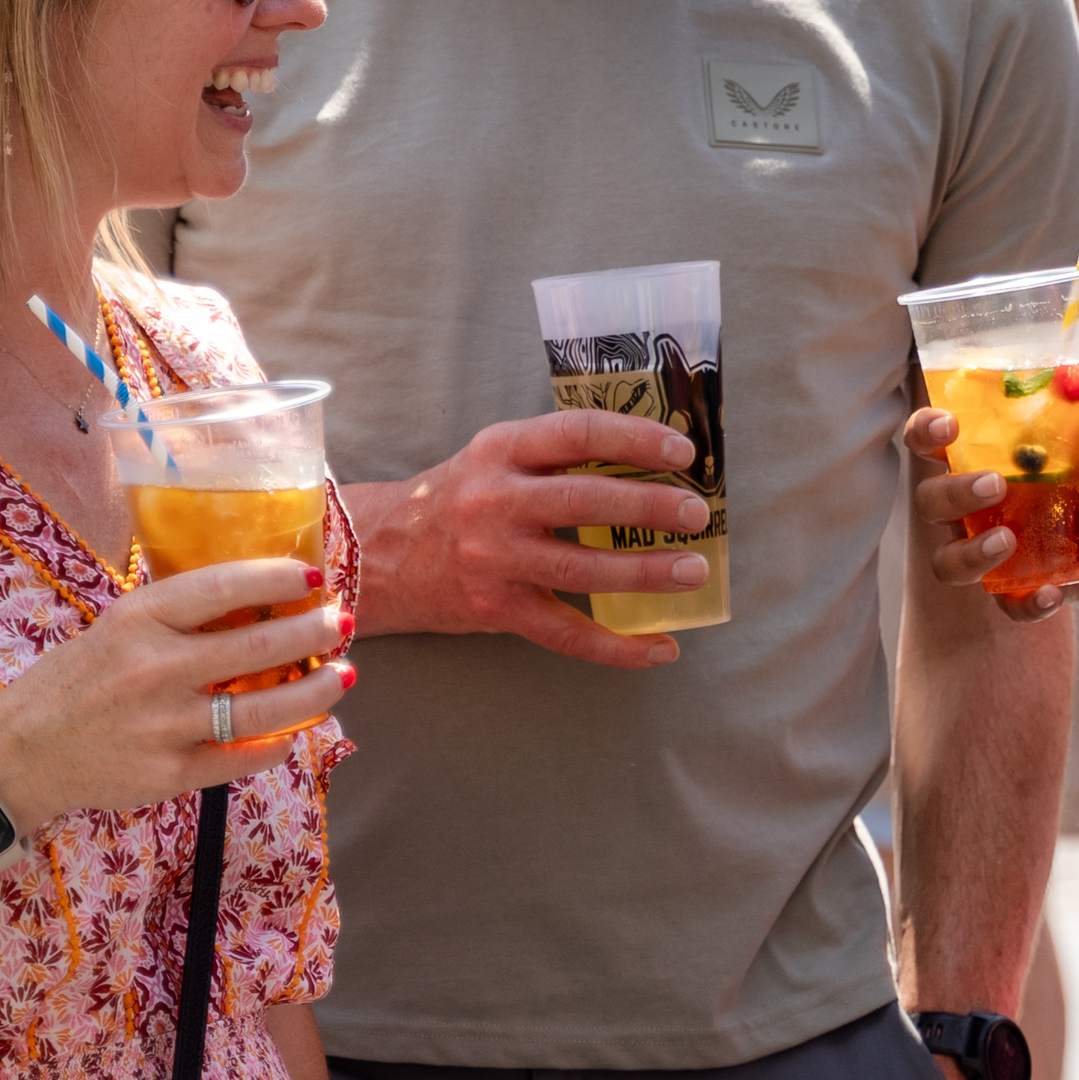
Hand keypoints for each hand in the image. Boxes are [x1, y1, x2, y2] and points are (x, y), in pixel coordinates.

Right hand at [0, 559, 350, 837]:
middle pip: (257, 648)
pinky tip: (294, 731)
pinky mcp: (168, 774)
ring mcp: (163, 726)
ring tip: (341, 675)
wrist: (19, 752)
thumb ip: (178, 614)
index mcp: (139, 620)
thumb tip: (258, 594)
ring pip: (262, 710)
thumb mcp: (118, 627)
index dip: (277, 577)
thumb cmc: (77, 679)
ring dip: (314, 692)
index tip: (312, 574)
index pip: (223, 587)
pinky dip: (277, 744)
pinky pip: (241, 758)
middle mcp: (154, 670)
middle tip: (340, 622)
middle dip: (312, 632)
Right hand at [344, 410, 714, 667]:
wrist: (381, 555)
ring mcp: (493, 559)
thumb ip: (557, 457)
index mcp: (501, 450)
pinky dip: (618, 647)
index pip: (578, 432)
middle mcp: (495, 501)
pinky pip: (566, 634)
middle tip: (697, 513)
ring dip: (645, 572)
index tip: (684, 450)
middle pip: (584, 500)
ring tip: (693, 572)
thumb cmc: (458, 499)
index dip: (637, 437)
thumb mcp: (496, 458)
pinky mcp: (495, 609)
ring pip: (582, 570)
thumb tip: (653, 462)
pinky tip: (660, 647)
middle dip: (650, 505)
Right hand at [902, 393, 1078, 622]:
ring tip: (1008, 541)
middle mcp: (967, 506)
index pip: (928, 439)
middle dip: (953, 491)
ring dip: (971, 553)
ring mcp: (984, 550)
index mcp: (977, 457)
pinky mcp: (1012, 589)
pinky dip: (1025, 603)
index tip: (948, 425)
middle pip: (929, 499)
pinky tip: (1051, 593)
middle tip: (995, 485)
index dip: (926, 430)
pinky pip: (1005, 604)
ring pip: (947, 561)